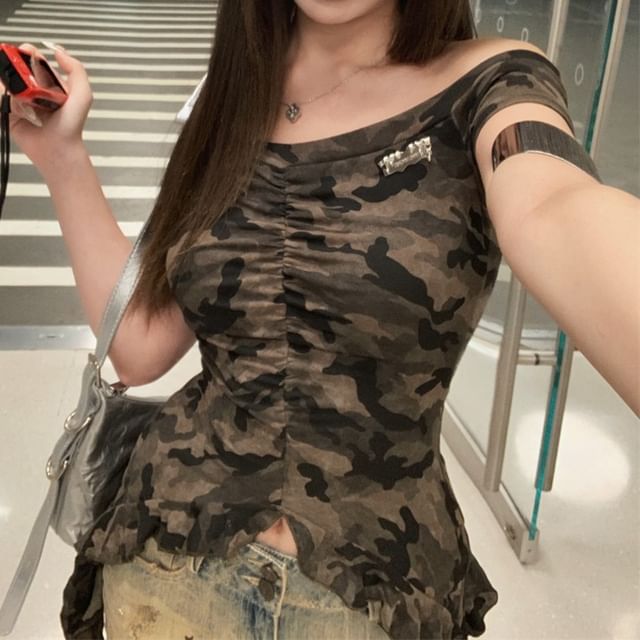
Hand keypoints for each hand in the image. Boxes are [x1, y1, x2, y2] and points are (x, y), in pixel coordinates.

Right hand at [0, 43, 92, 168]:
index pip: (31, 58)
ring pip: (3, 81)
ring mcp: (19, 100)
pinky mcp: (8, 112)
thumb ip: (76, 69)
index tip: (25, 53)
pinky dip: (2, 97)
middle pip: (13, 67)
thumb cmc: (71, 126)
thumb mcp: (83, 94)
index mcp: (48, 82)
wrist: (58, 148)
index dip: (25, 53)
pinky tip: (16, 107)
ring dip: (8, 84)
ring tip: (21, 98)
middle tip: (20, 78)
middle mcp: (33, 89)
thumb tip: (59, 50)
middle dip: (13, 67)